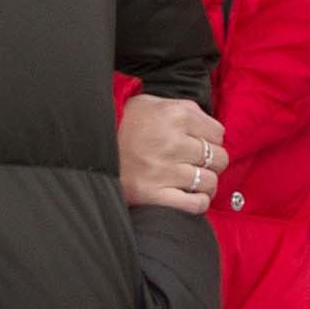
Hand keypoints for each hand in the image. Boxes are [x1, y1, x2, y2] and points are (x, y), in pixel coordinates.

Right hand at [119, 95, 228, 212]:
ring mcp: (164, 171)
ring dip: (205, 183)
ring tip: (191, 180)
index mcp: (175, 116)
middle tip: (196, 163)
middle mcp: (172, 143)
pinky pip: (195, 204)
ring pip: (209, 182)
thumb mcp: (153, 103)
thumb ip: (186, 109)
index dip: (211, 139)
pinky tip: (190, 195)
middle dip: (212, 161)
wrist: (90, 145)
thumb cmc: (125, 123)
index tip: (198, 144)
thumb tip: (213, 129)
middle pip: (218, 158)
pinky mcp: (154, 195)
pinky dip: (198, 202)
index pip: (218, 133)